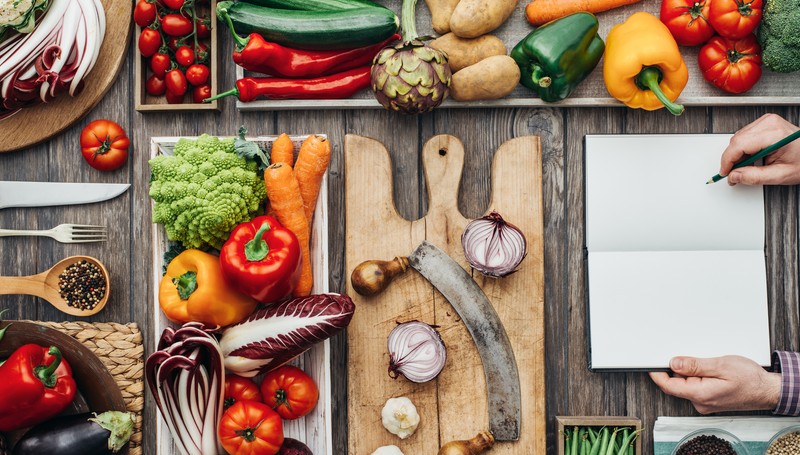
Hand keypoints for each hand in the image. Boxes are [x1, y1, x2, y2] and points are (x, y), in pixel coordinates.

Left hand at [649, 355, 780, 413]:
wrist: (767, 390)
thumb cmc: (750, 379)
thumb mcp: (721, 365)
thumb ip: (695, 365)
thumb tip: (674, 363)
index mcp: (700, 394)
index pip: (669, 386)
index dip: (657, 374)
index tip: (650, 363)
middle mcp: (700, 402)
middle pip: (676, 385)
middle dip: (676, 369)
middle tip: (683, 355)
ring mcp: (705, 402)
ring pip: (686, 385)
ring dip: (688, 372)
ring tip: (705, 362)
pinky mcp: (710, 400)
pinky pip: (695, 387)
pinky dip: (696, 377)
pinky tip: (708, 369)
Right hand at [720, 113, 799, 184]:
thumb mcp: (781, 175)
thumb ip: (754, 177)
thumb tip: (734, 176)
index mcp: (774, 134)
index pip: (739, 145)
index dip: (727, 161)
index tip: (724, 172)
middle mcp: (769, 123)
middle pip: (736, 140)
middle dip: (732, 159)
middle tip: (735, 173)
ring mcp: (767, 121)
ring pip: (738, 137)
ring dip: (738, 153)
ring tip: (749, 165)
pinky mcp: (765, 122)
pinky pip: (745, 134)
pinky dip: (744, 147)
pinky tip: (753, 156)